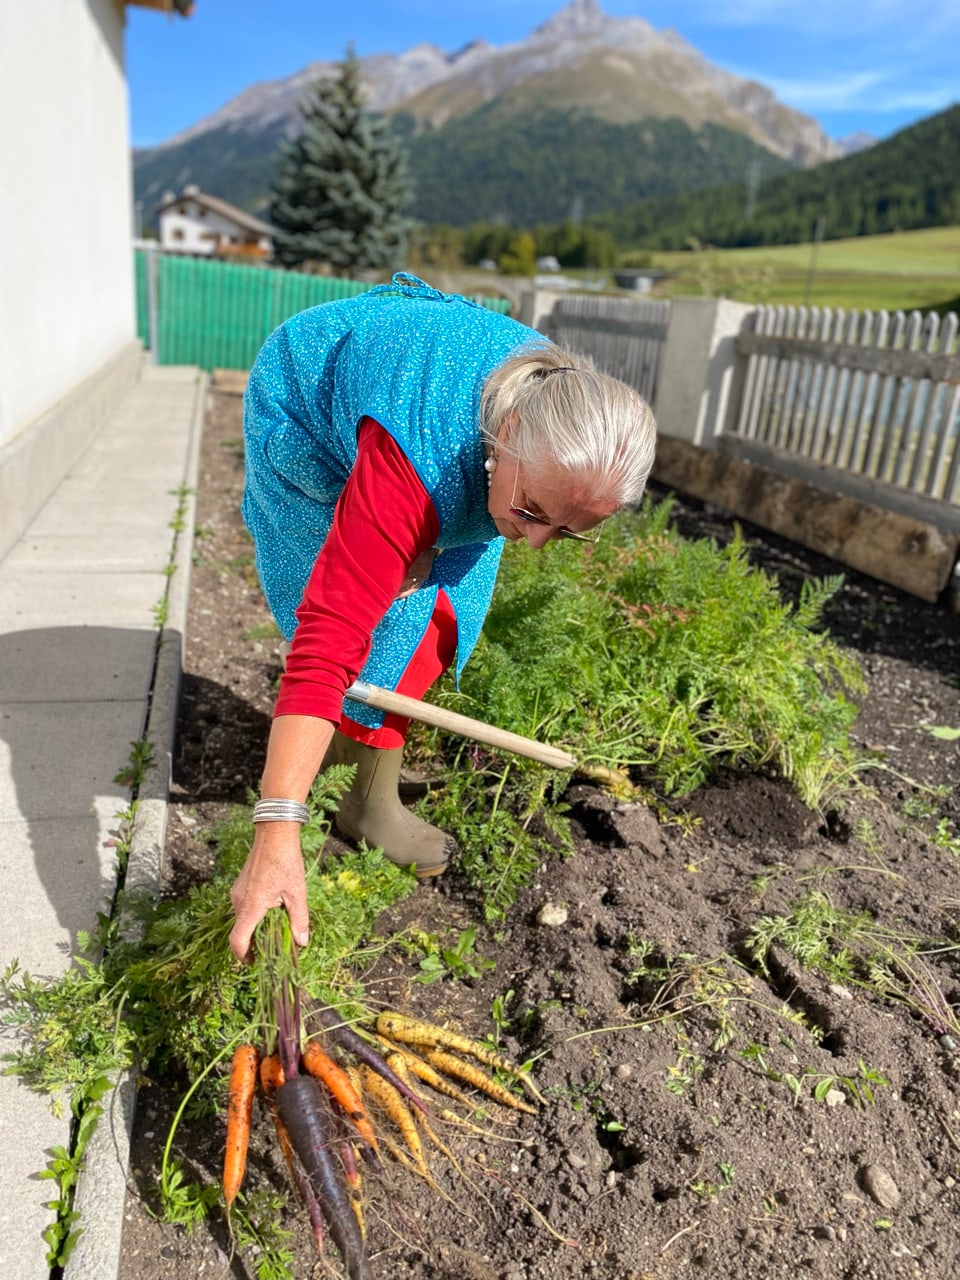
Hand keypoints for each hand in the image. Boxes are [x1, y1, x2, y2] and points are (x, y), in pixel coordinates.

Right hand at [229, 823, 309, 962]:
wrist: (274, 834)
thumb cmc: (286, 861)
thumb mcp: (297, 892)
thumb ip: (299, 919)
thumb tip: (301, 943)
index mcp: (251, 905)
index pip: (238, 940)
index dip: (244, 956)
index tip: (255, 963)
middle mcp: (239, 901)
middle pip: (240, 932)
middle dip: (254, 944)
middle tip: (273, 949)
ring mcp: (237, 893)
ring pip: (242, 920)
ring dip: (255, 929)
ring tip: (276, 930)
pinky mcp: (239, 887)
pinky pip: (244, 908)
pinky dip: (254, 916)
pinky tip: (272, 912)